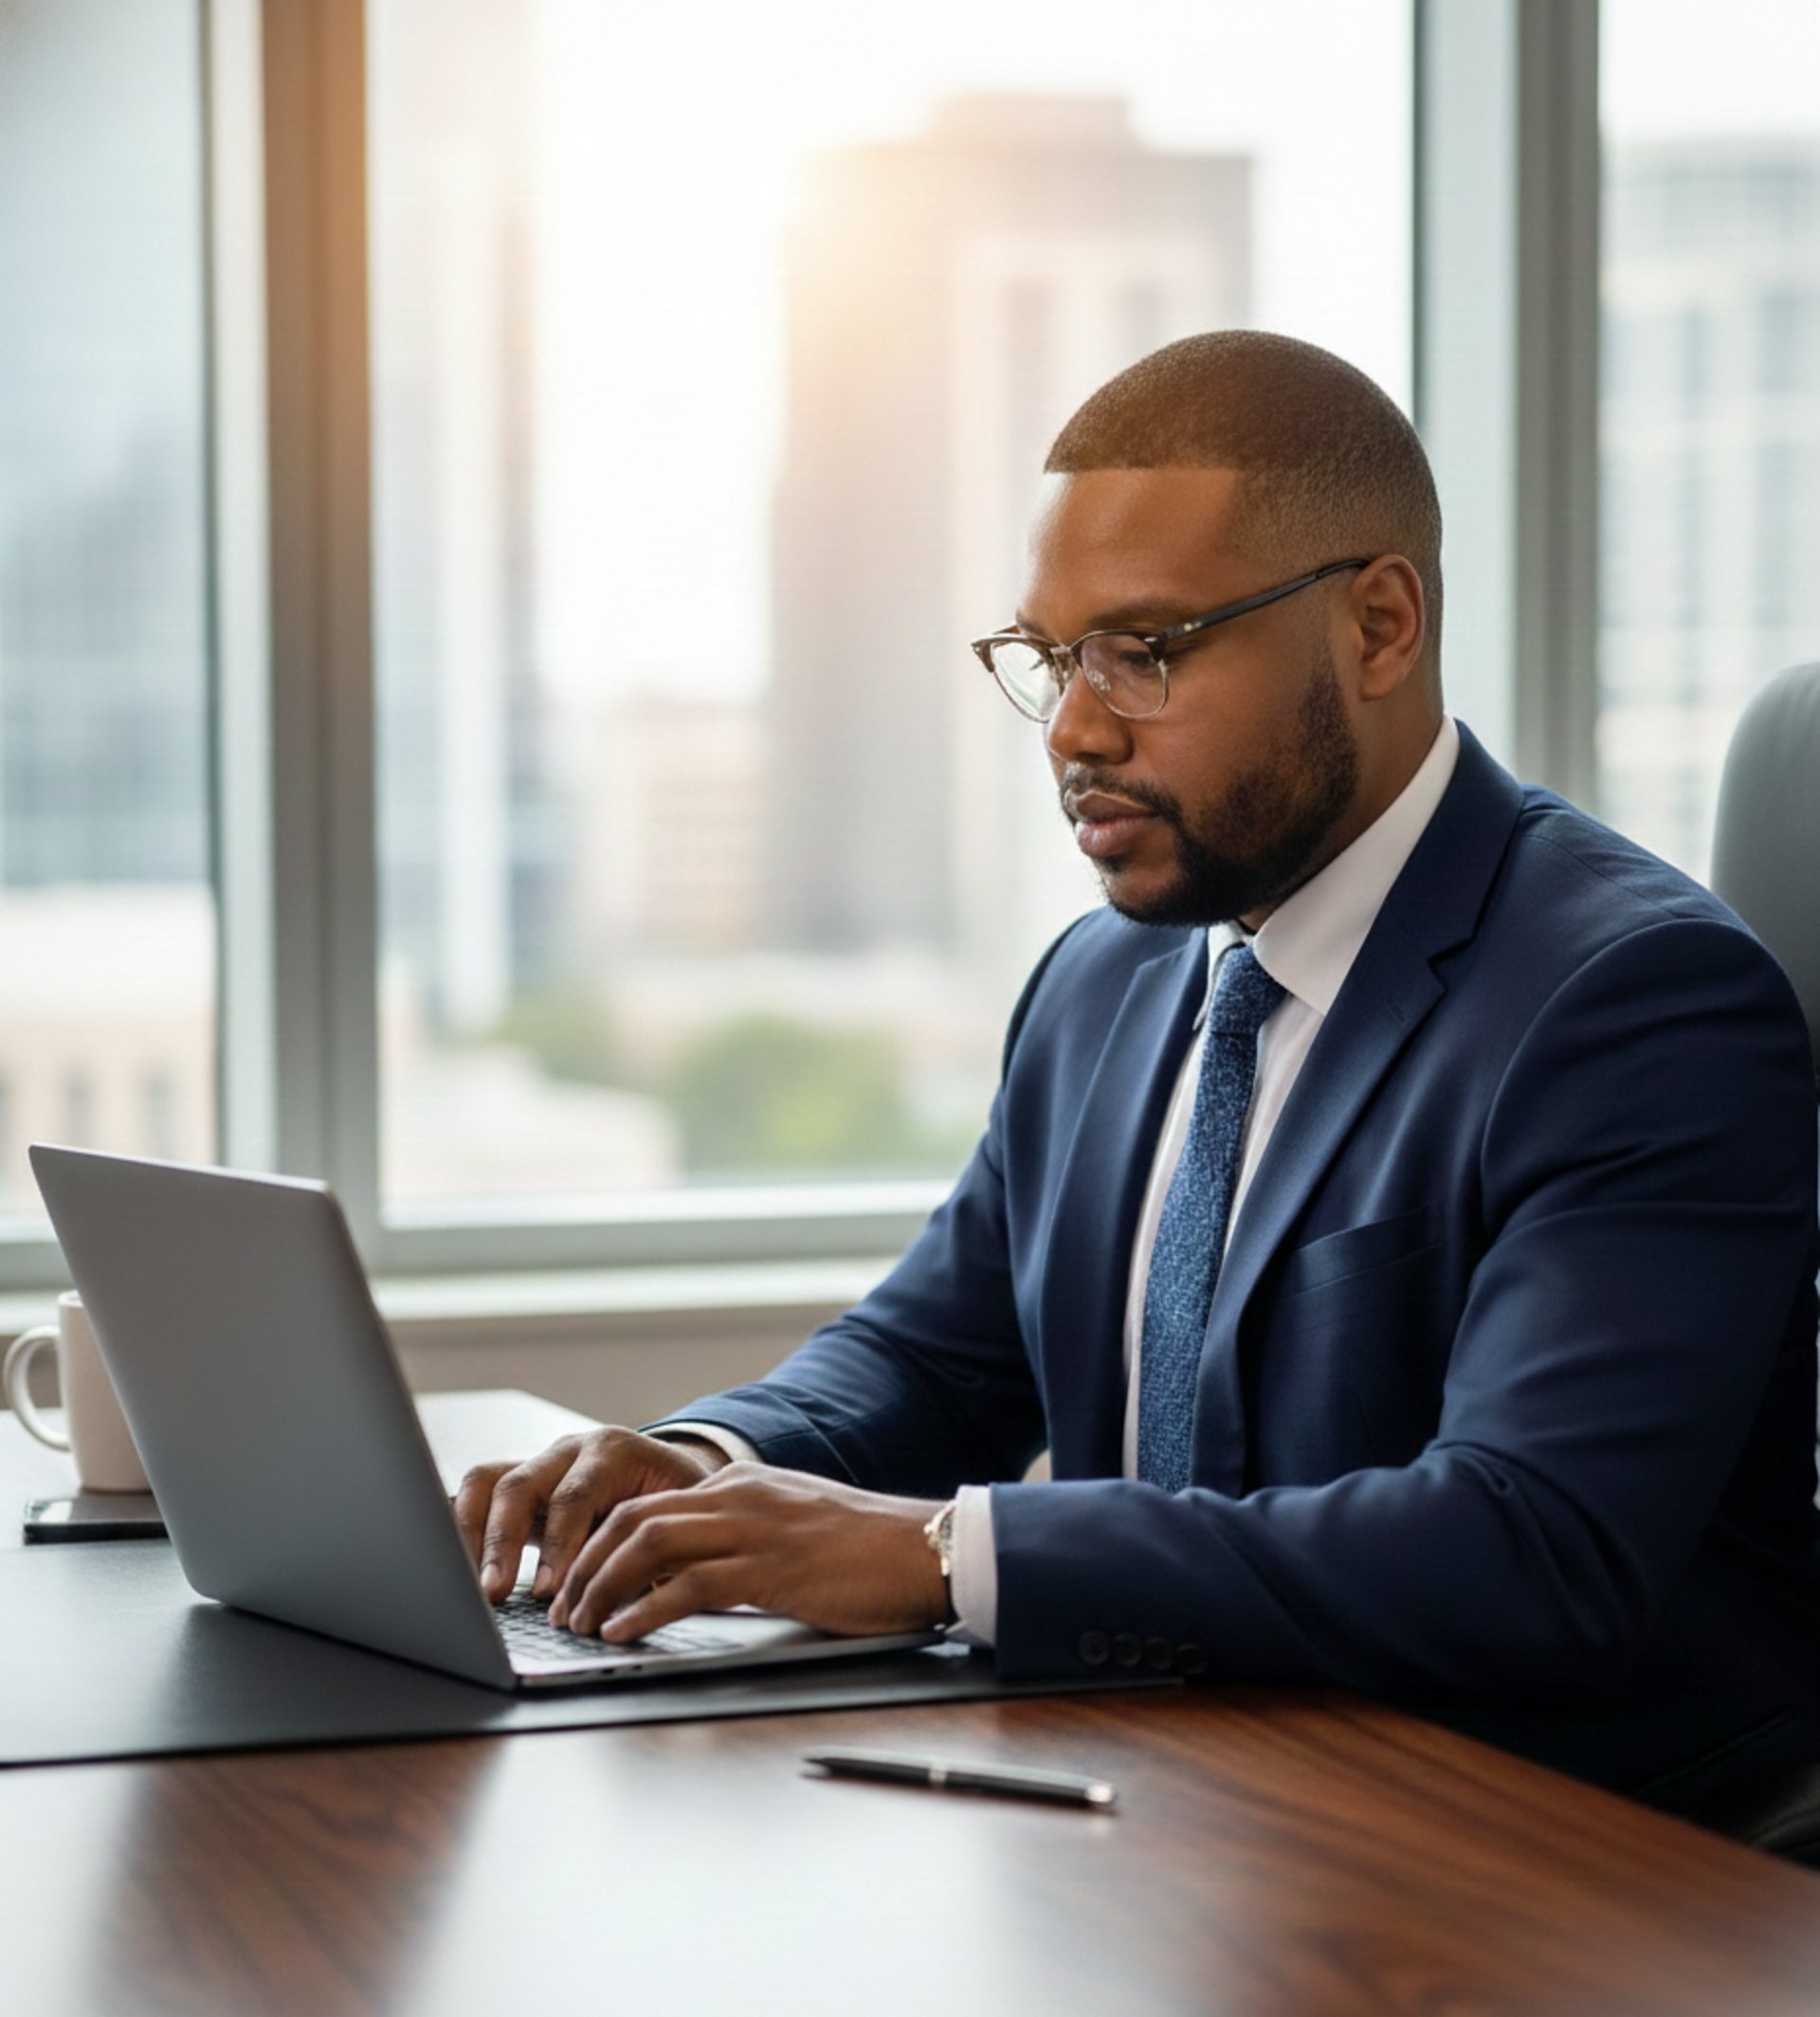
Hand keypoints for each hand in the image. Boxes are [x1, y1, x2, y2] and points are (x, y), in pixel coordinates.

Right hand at [453, 1427, 729, 1601]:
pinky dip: (459, 1529)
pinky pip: (475, 1495)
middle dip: (502, 1543)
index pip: (574, 1495)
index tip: (547, 1593)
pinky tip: (454, 1569)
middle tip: (494, 1594)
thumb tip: (624, 1606)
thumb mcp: (676, 1521)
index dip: (558, 1546)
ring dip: (471, 1536)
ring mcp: (538, 1462)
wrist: (674, 1477)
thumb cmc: (678, 1506)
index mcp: (614, 1452)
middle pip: (520, 1484)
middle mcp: (569, 1450)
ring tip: (469, 1586)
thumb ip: (650, 1552)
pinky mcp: (516, 1484)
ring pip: (486, 1482)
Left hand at [545, 1462, 949, 1642]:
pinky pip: (691, 1585)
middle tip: (563, 1609)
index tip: (576, 1582)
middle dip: (586, 1565)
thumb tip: (694, 1577)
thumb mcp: (793, 1528)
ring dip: (603, 1587)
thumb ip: (744, 1539)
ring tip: (580, 1624)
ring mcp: (754, 1528)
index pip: (648, 1504)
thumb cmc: (866, 1550)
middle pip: (634, 1519)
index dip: (600, 1544)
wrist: (926, 1548)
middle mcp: (739, 1495)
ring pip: (650, 1545)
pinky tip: (623, 1633)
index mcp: (742, 1483)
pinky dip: (647, 1610)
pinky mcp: (772, 1568)